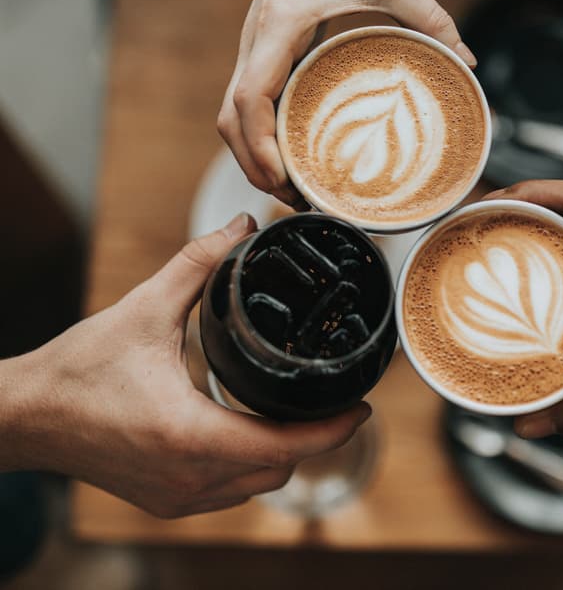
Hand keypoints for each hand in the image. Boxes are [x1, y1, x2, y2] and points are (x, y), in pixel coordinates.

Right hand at [0, 213, 370, 517]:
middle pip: (280, 468)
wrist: (24, 417)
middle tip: (332, 400)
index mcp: (191, 434)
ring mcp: (177, 497)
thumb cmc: (78, 370)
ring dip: (283, 454)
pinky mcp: (166, 501)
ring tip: (298, 412)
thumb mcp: (143, 309)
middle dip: (314, 438)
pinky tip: (249, 432)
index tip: (362, 408)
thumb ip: (198, 265)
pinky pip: (229, 493)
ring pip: (257, 485)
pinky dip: (250, 466)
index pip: (287, 446)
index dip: (333, 430)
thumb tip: (240, 228)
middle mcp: (190, 477)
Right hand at [218, 0, 475, 205]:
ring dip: (253, 157)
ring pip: (230, 116)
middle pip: (230, 122)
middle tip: (297, 200)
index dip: (260, 147)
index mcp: (278, 29)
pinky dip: (259, 136)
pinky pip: (247, 103)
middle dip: (256, 167)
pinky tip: (290, 155)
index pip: (249, 99)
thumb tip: (466, 62)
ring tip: (292, 189)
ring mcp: (254, 49)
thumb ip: (430, 18)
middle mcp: (255, 43)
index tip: (285, 179)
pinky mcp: (263, 51)